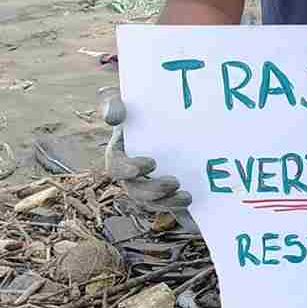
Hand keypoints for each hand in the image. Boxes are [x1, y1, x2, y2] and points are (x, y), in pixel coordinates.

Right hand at [102, 88, 192, 211]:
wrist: (175, 115)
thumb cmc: (143, 106)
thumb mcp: (127, 99)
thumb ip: (114, 102)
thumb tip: (114, 117)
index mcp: (120, 154)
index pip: (116, 168)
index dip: (128, 170)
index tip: (151, 163)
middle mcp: (133, 174)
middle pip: (136, 191)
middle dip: (153, 192)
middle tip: (174, 183)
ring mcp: (152, 184)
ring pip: (154, 203)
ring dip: (168, 203)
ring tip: (186, 197)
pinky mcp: (170, 191)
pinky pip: (171, 207)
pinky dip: (180, 208)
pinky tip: (192, 202)